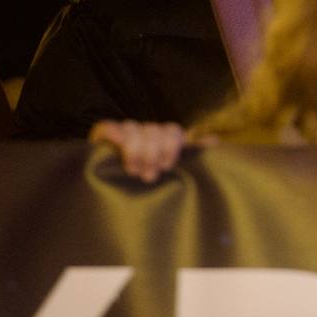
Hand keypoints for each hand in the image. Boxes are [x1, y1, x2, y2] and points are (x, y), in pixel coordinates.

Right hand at [88, 120, 204, 182]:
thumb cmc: (149, 180)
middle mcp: (144, 131)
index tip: (168, 165)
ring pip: (134, 128)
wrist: (110, 190)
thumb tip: (214, 141)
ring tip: (133, 171)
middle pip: (154, 130)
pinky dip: (114, 135)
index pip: (172, 130)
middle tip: (150, 176)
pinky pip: (109, 127)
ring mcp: (123, 131)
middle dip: (153, 154)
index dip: (171, 146)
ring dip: (136, 150)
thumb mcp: (171, 171)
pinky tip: (117, 149)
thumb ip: (191, 155)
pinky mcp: (103, 134)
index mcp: (162, 137)